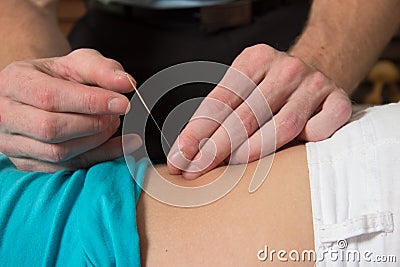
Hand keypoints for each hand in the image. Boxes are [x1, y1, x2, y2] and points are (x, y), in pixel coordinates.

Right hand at [0, 49, 141, 171]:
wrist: (39, 94)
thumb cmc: (58, 77)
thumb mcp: (77, 63)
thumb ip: (102, 69)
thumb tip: (126, 82)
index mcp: (14, 83)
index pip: (50, 97)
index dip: (90, 102)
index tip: (122, 103)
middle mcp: (6, 116)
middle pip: (51, 129)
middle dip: (93, 123)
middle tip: (116, 114)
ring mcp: (12, 144)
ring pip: (58, 153)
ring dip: (96, 141)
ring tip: (112, 124)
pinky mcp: (28, 163)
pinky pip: (67, 168)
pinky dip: (100, 157)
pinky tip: (121, 145)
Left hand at [167, 44, 351, 178]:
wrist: (318, 68)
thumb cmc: (270, 87)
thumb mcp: (244, 86)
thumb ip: (220, 111)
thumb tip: (186, 150)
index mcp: (255, 59)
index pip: (219, 101)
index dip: (196, 133)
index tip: (179, 159)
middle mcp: (286, 68)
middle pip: (245, 116)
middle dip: (214, 150)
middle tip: (194, 172)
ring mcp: (314, 83)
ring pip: (281, 128)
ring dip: (252, 152)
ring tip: (231, 167)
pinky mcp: (339, 101)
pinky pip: (319, 131)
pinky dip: (305, 143)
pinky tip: (293, 150)